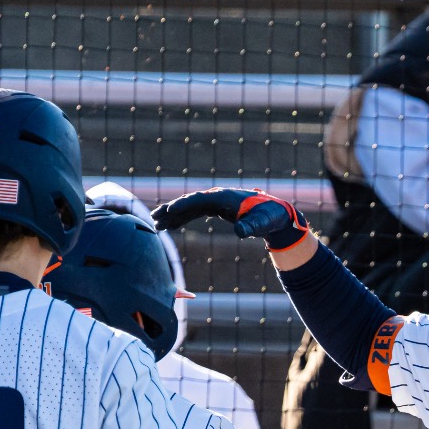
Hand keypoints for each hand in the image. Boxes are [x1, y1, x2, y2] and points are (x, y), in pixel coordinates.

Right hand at [152, 188, 310, 252]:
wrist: (275, 215)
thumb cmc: (268, 217)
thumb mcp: (261, 223)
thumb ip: (250, 227)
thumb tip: (241, 232)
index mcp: (223, 197)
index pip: (198, 199)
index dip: (183, 205)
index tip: (169, 211)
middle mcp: (216, 197)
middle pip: (188, 202)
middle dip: (170, 210)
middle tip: (153, 218)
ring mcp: (215, 202)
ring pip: (188, 207)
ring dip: (172, 215)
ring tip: (155, 224)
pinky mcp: (216, 209)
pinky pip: (194, 213)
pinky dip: (182, 218)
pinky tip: (170, 226)